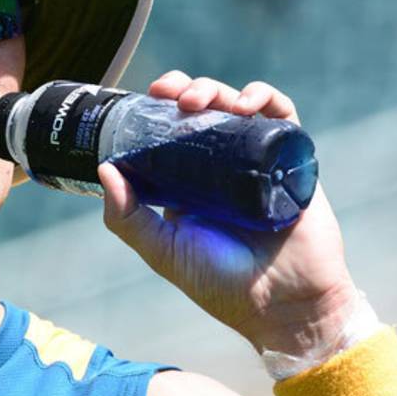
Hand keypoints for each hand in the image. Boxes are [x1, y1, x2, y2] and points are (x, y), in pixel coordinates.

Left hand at [98, 71, 358, 355]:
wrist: (284, 306)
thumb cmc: (223, 285)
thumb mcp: (164, 251)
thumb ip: (129, 218)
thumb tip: (105, 169)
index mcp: (189, 183)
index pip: (172, 131)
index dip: (159, 108)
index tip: (145, 97)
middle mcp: (223, 166)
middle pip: (204, 111)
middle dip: (185, 90)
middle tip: (169, 93)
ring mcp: (258, 159)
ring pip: (238, 106)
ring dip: (218, 90)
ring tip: (199, 100)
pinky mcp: (292, 159)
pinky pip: (283, 117)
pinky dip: (265, 98)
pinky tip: (247, 103)